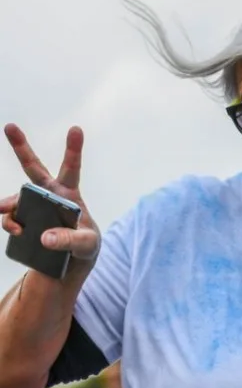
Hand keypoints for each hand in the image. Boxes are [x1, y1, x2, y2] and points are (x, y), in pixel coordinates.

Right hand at [2, 125, 99, 263]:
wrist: (73, 261)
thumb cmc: (86, 246)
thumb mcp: (86, 244)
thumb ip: (69, 240)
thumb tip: (45, 237)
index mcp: (69, 195)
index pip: (72, 169)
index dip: (73, 149)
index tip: (76, 129)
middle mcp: (49, 195)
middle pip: (34, 168)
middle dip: (21, 148)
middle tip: (10, 126)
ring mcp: (34, 206)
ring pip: (16, 197)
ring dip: (8, 204)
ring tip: (14, 223)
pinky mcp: (24, 219)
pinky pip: (11, 217)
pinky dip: (10, 223)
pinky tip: (16, 230)